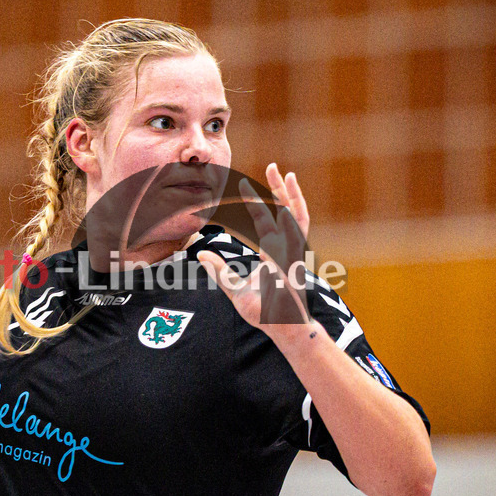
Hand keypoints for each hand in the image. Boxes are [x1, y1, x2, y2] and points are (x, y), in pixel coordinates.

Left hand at [198, 163, 312, 329]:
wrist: (284, 330)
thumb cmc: (265, 313)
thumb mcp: (235, 290)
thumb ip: (220, 272)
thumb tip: (200, 255)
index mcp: (274, 252)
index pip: (266, 221)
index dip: (257, 203)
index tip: (245, 186)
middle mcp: (286, 248)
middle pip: (286, 211)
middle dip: (279, 189)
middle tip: (273, 166)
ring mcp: (293, 254)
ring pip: (294, 216)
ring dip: (289, 194)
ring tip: (284, 173)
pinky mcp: (295, 263)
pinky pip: (295, 236)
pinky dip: (292, 217)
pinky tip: (286, 201)